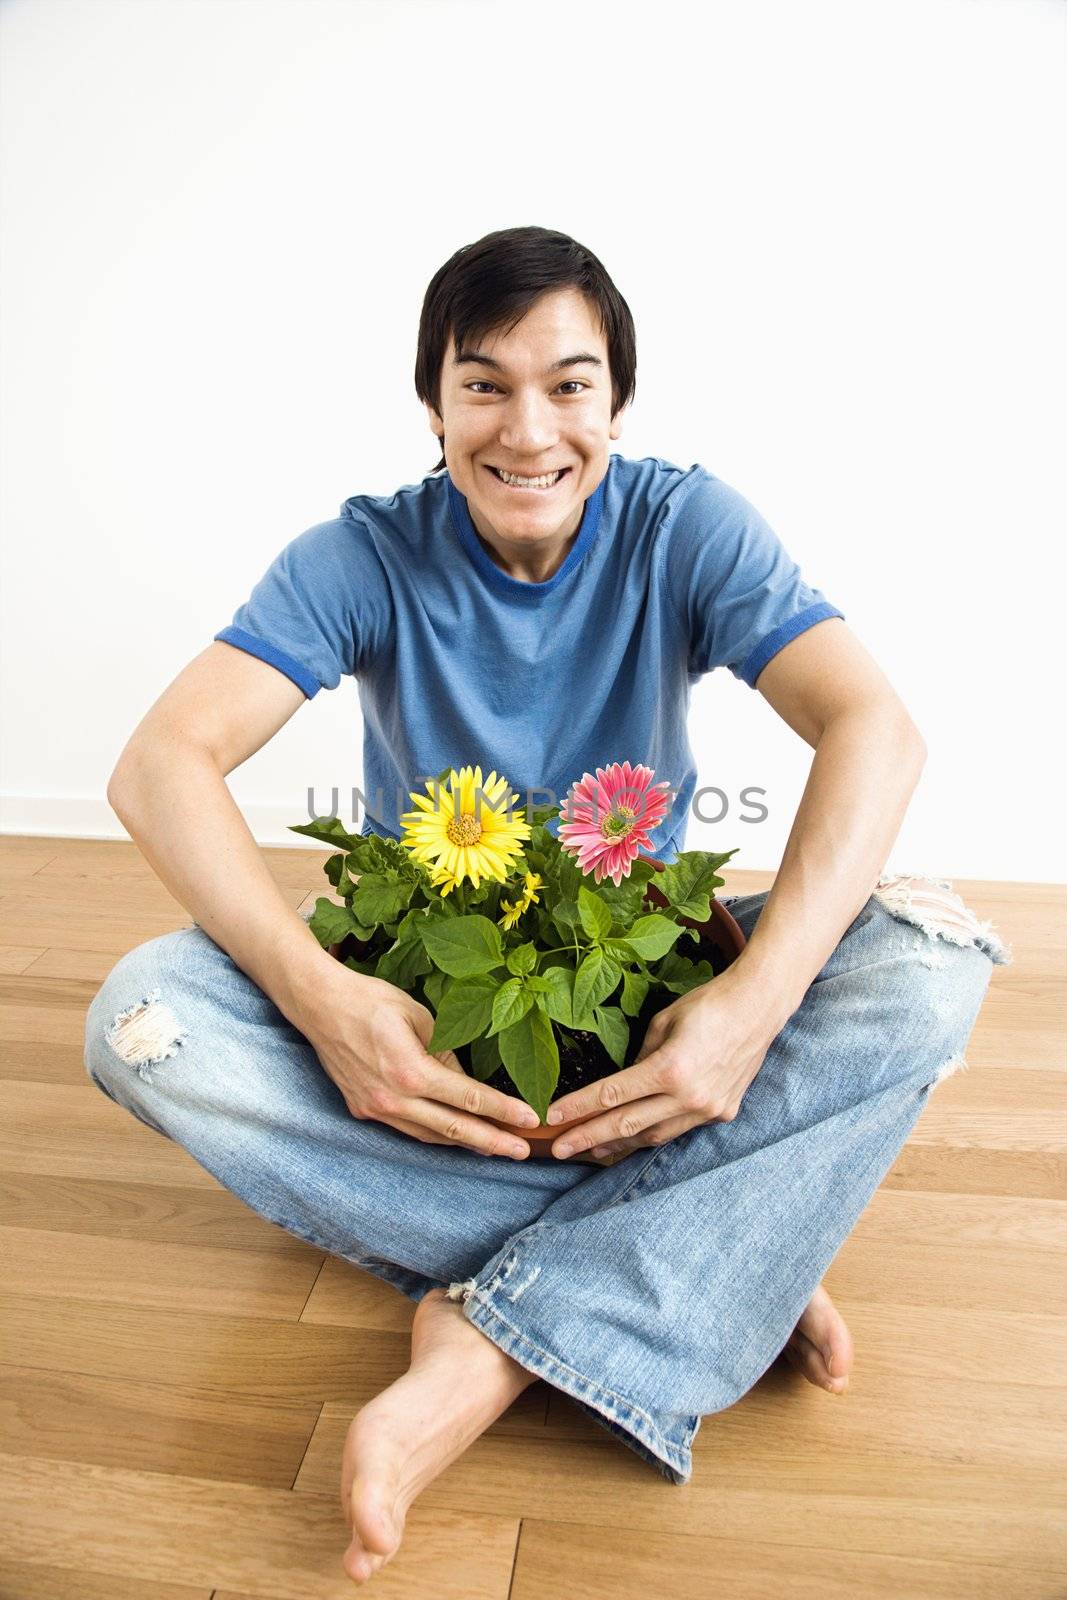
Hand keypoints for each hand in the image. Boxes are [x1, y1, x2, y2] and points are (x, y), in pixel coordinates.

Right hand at [300, 966, 539, 1157]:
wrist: (320, 1005)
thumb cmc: (371, 1001)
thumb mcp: (419, 1016)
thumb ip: (446, 1052)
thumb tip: (464, 1081)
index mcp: (411, 1072)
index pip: (468, 1098)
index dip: (502, 1111)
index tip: (529, 1121)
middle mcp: (393, 1099)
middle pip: (453, 1129)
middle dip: (492, 1142)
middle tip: (523, 1152)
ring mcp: (375, 1109)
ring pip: (428, 1136)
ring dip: (464, 1144)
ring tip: (494, 1148)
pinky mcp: (362, 1110)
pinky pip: (406, 1129)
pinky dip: (433, 1135)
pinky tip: (452, 1137)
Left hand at [544, 968, 778, 1159]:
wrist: (759, 1006)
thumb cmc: (708, 1004)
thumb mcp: (663, 1022)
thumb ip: (640, 1058)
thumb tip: (624, 1084)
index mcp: (669, 1068)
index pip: (612, 1094)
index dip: (578, 1108)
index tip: (551, 1118)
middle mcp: (689, 1096)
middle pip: (627, 1124)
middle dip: (588, 1137)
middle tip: (559, 1148)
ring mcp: (708, 1109)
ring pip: (654, 1135)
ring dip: (620, 1143)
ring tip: (592, 1149)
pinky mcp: (723, 1112)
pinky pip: (679, 1129)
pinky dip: (654, 1134)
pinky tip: (635, 1137)